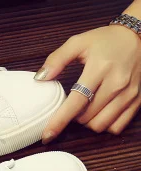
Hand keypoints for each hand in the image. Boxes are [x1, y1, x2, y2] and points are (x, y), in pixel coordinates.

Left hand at [35, 25, 140, 142]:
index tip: (47, 135)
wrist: (140, 35)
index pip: (76, 102)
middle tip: (74, 105)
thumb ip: (57, 59)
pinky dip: (105, 125)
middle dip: (74, 117)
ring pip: (100, 125)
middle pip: (86, 118)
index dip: (59, 121)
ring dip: (88, 123)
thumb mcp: (78, 42)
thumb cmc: (106, 40)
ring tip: (86, 108)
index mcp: (99, 68)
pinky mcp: (138, 101)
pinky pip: (117, 127)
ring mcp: (129, 94)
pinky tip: (100, 113)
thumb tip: (40, 77)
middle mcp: (116, 83)